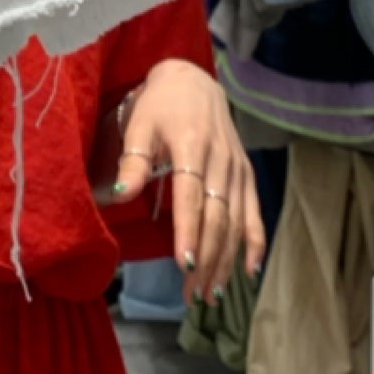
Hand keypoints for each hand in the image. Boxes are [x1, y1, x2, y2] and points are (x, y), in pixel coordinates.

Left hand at [111, 58, 266, 302]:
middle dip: (207, 258)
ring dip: (226, 259)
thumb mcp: (139, 123)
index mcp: (192, 146)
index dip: (189, 231)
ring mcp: (237, 168)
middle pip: (217, 217)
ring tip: (211, 292)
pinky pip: (254, 212)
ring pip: (235, 221)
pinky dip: (255, 242)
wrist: (194, 80)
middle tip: (193, 293)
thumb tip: (119, 195)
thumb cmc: (160, 104)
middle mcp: (221, 160)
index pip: (191, 196)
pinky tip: (249, 270)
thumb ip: (132, 160)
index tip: (184, 263)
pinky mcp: (246, 173)